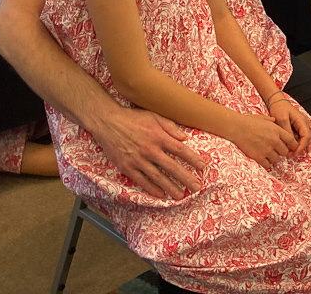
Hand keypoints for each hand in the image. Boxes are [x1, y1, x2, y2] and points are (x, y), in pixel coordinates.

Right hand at [92, 107, 207, 199]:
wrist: (107, 122)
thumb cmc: (132, 117)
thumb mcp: (153, 116)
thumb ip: (170, 126)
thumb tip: (185, 138)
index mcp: (158, 136)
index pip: (180, 150)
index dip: (193, 159)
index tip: (203, 167)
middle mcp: (150, 150)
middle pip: (172, 167)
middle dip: (186, 178)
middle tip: (196, 187)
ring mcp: (138, 160)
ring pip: (158, 177)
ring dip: (171, 187)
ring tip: (181, 195)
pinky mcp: (127, 167)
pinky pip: (142, 181)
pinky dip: (152, 189)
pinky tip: (161, 194)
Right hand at [228, 113, 293, 168]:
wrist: (237, 128)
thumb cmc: (248, 121)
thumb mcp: (263, 118)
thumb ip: (271, 120)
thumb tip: (275, 120)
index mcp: (277, 130)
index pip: (292, 141)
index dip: (293, 145)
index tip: (291, 147)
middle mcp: (274, 141)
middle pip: (285, 152)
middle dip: (282, 152)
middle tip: (277, 151)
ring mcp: (267, 150)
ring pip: (277, 160)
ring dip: (274, 158)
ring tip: (268, 155)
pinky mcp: (259, 157)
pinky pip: (267, 165)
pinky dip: (266, 164)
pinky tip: (263, 160)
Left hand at [267, 99, 310, 156]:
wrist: (276, 101)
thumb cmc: (279, 108)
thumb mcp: (282, 120)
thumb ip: (288, 132)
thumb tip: (291, 144)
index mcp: (302, 121)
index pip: (306, 136)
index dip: (302, 146)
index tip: (294, 153)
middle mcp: (304, 123)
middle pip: (307, 139)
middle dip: (300, 148)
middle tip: (290, 155)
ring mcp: (302, 124)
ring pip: (306, 138)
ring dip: (300, 147)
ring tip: (292, 154)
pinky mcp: (298, 126)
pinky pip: (302, 136)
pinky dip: (300, 143)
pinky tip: (297, 150)